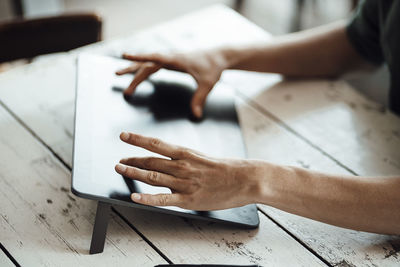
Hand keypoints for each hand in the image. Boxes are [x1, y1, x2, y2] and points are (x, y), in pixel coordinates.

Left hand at [114, 132, 261, 209]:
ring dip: (133, 173)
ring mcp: (184, 183)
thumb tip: (172, 162)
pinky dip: (147, 199)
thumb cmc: (228, 168)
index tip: (124, 136)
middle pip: (150, 161)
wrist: (246, 179)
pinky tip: (134, 197)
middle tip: (119, 161)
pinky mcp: (189, 200)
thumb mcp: (204, 158)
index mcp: (187, 154)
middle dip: (132, 160)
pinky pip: (164, 199)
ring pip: (153, 177)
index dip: (138, 139)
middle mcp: (182, 166)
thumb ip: (186, 160)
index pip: (156, 144)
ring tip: (120, 170)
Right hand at [115, 50, 227, 117]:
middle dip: (132, 69)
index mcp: (176, 60)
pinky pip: (154, 64)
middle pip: (147, 63)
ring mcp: (170, 59)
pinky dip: (144, 69)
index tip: (125, 56)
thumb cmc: (214, 67)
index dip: (139, 58)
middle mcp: (171, 58)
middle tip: (117, 75)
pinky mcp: (172, 62)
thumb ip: (200, 99)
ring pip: (148, 63)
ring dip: (135, 69)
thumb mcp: (207, 84)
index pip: (154, 58)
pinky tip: (138, 74)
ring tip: (120, 73)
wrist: (220, 56)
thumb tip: (196, 115)